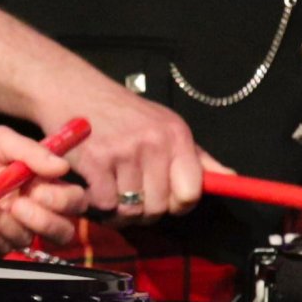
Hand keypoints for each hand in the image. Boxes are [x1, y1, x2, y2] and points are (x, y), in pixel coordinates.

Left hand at [0, 126, 86, 256]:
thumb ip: (28, 150)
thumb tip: (62, 166)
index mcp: (38, 183)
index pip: (73, 200)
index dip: (62, 200)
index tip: (39, 190)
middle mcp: (30, 210)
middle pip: (62, 231)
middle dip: (43, 221)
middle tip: (16, 205)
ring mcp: (10, 232)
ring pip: (28, 241)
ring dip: (7, 225)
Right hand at [37, 74, 232, 224]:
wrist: (70, 90)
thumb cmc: (118, 112)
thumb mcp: (162, 125)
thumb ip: (196, 157)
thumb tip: (231, 178)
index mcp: (176, 135)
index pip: (191, 193)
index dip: (177, 204)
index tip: (163, 199)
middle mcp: (153, 143)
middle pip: (159, 208)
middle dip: (142, 210)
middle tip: (128, 195)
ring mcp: (124, 153)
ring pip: (130, 211)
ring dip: (116, 210)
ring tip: (108, 191)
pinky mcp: (95, 162)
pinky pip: (104, 205)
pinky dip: (95, 203)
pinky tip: (92, 186)